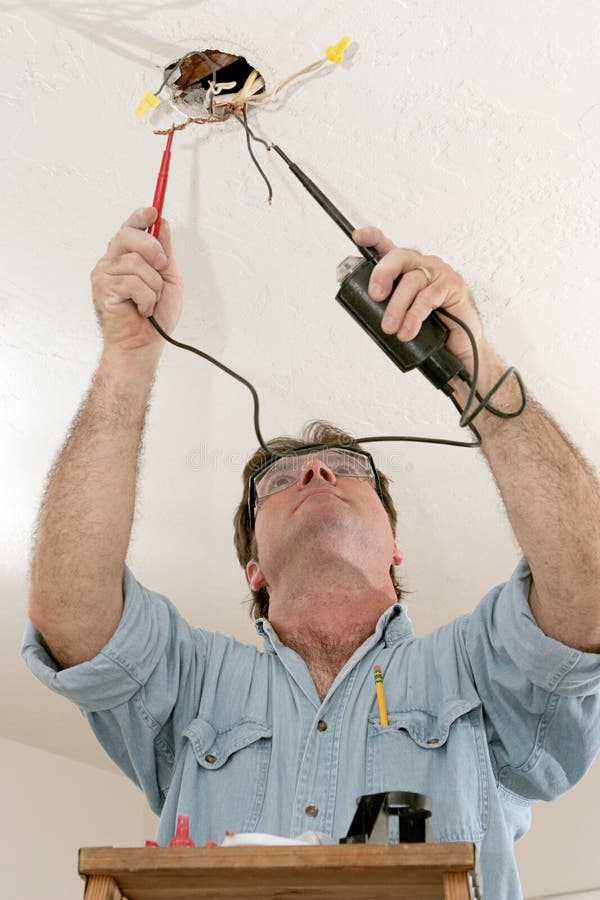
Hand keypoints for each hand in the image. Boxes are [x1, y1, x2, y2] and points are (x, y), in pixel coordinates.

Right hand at [91, 207, 183, 357]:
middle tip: (161, 267)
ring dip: (153, 286)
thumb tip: (162, 224)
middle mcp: (111, 261)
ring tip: (150, 302)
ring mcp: (104, 273)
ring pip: (136, 263)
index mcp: (126, 256)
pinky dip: (146, 299)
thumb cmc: (156, 316)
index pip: (130, 227)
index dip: (140, 216)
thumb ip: (164, 253)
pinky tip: (142, 310)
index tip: (154, 211)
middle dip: (152, 249)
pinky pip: (132, 282)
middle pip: (129, 235)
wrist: (143, 345)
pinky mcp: (102, 288)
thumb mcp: (169, 279)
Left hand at [352, 226, 483, 374]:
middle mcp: (422, 265)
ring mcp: (438, 272)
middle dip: (383, 273)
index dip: (373, 239)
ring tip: (390, 328)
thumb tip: (361, 309)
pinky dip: (415, 315)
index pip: (387, 248)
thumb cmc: (430, 327)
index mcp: (406, 270)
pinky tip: (408, 330)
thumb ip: (385, 307)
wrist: (458, 345)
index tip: (359, 237)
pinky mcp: (452, 285)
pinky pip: (428, 297)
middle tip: (375, 296)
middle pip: (398, 257)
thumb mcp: (401, 315)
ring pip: (412, 280)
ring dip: (398, 306)